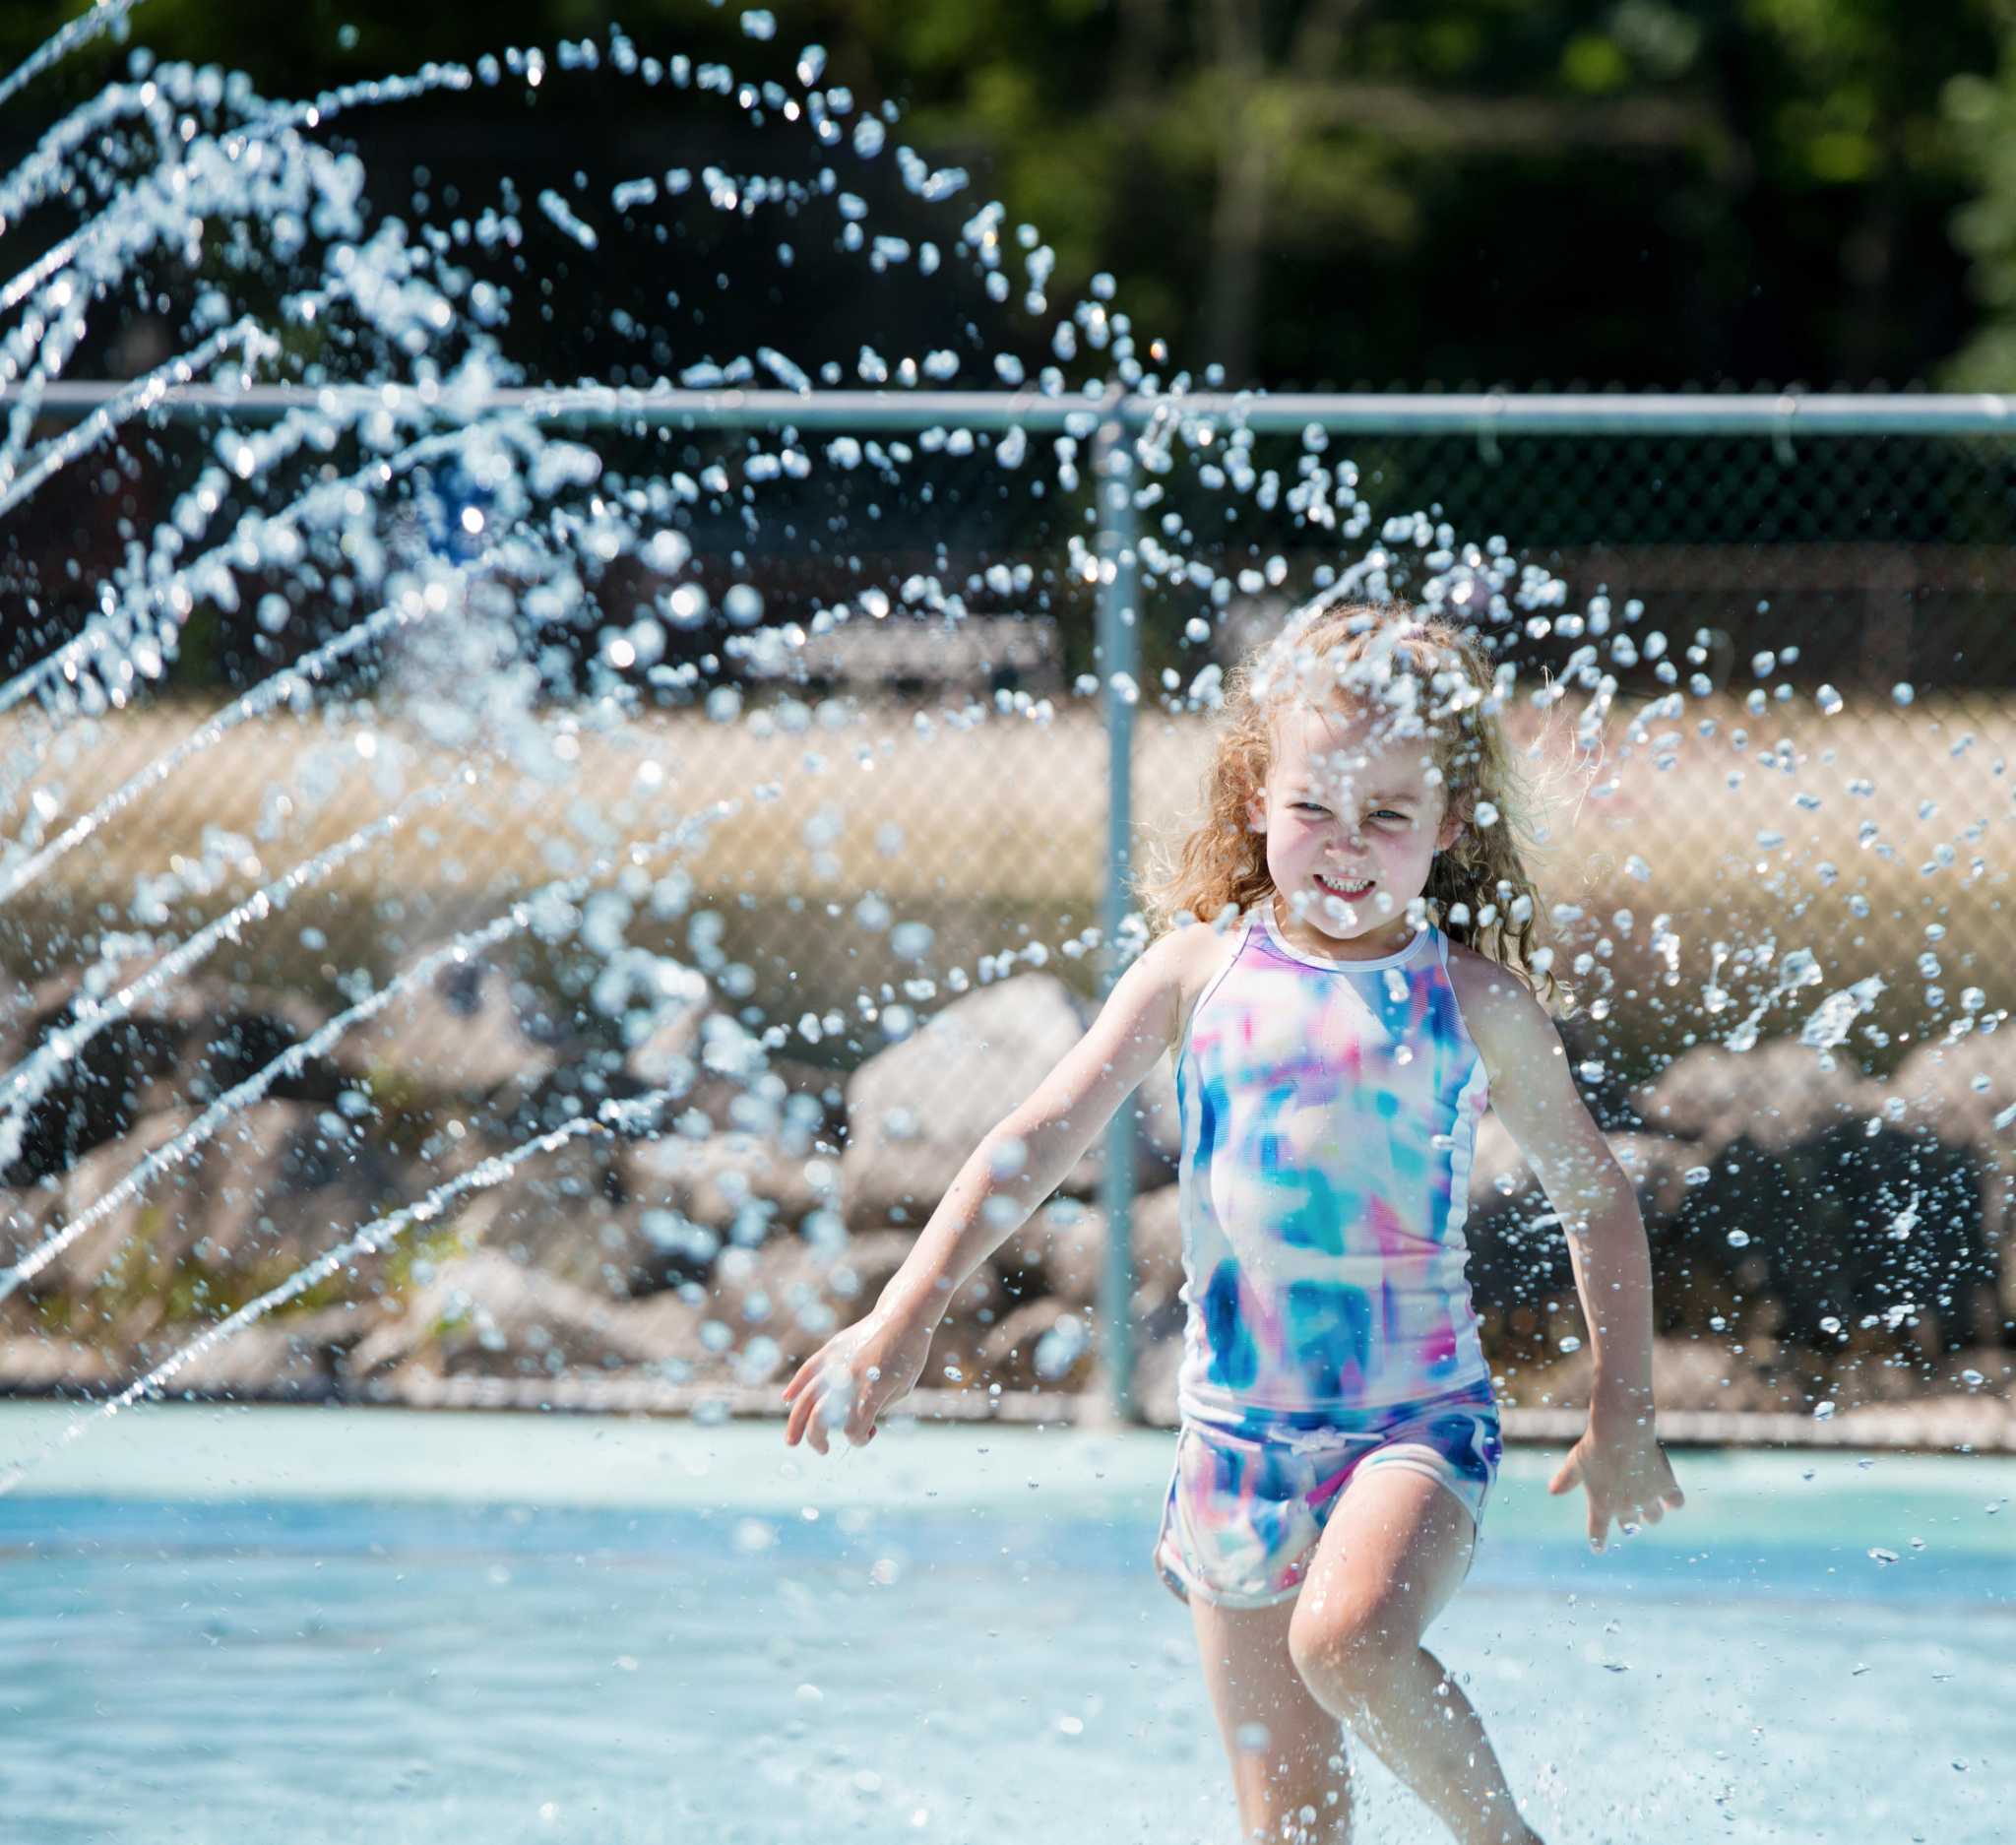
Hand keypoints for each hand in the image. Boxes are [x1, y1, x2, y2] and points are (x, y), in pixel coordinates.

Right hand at [780, 1305, 934, 1454]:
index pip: (853, 1429)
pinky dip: (795, 1386)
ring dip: (796, 1423)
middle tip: (823, 1449)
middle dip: (818, 1439)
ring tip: (792, 1440)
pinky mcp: (830, 1350)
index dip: (859, 1440)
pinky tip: (787, 1399)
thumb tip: (859, 1422)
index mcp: (871, 1392)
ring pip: (805, 1398)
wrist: (902, 1316)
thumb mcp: (901, 1389)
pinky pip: (807, 1371)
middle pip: (819, 1419)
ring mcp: (836, 1363)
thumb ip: (877, 1407)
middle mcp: (849, 1380)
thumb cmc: (908, 1356)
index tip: (869, 1434)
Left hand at [1548, 1412, 1684, 1552]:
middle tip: (1629, 1516)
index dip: (1598, 1541)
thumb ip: (1566, 1479)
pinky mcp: (1666, 1486)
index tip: (1598, 1549)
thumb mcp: (1576, 1462)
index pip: (1598, 1532)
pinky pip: (1675, 1502)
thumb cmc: (1595, 1446)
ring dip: (1651, 1514)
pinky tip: (1671, 1498)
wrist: (1622, 1432)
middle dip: (1629, 1523)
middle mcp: (1626, 1507)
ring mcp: (1648, 1498)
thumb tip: (1552, 1491)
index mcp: (1601, 1505)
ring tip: (1650, 1505)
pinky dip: (1674, 1501)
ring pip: (1654, 1518)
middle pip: (1630, 1526)